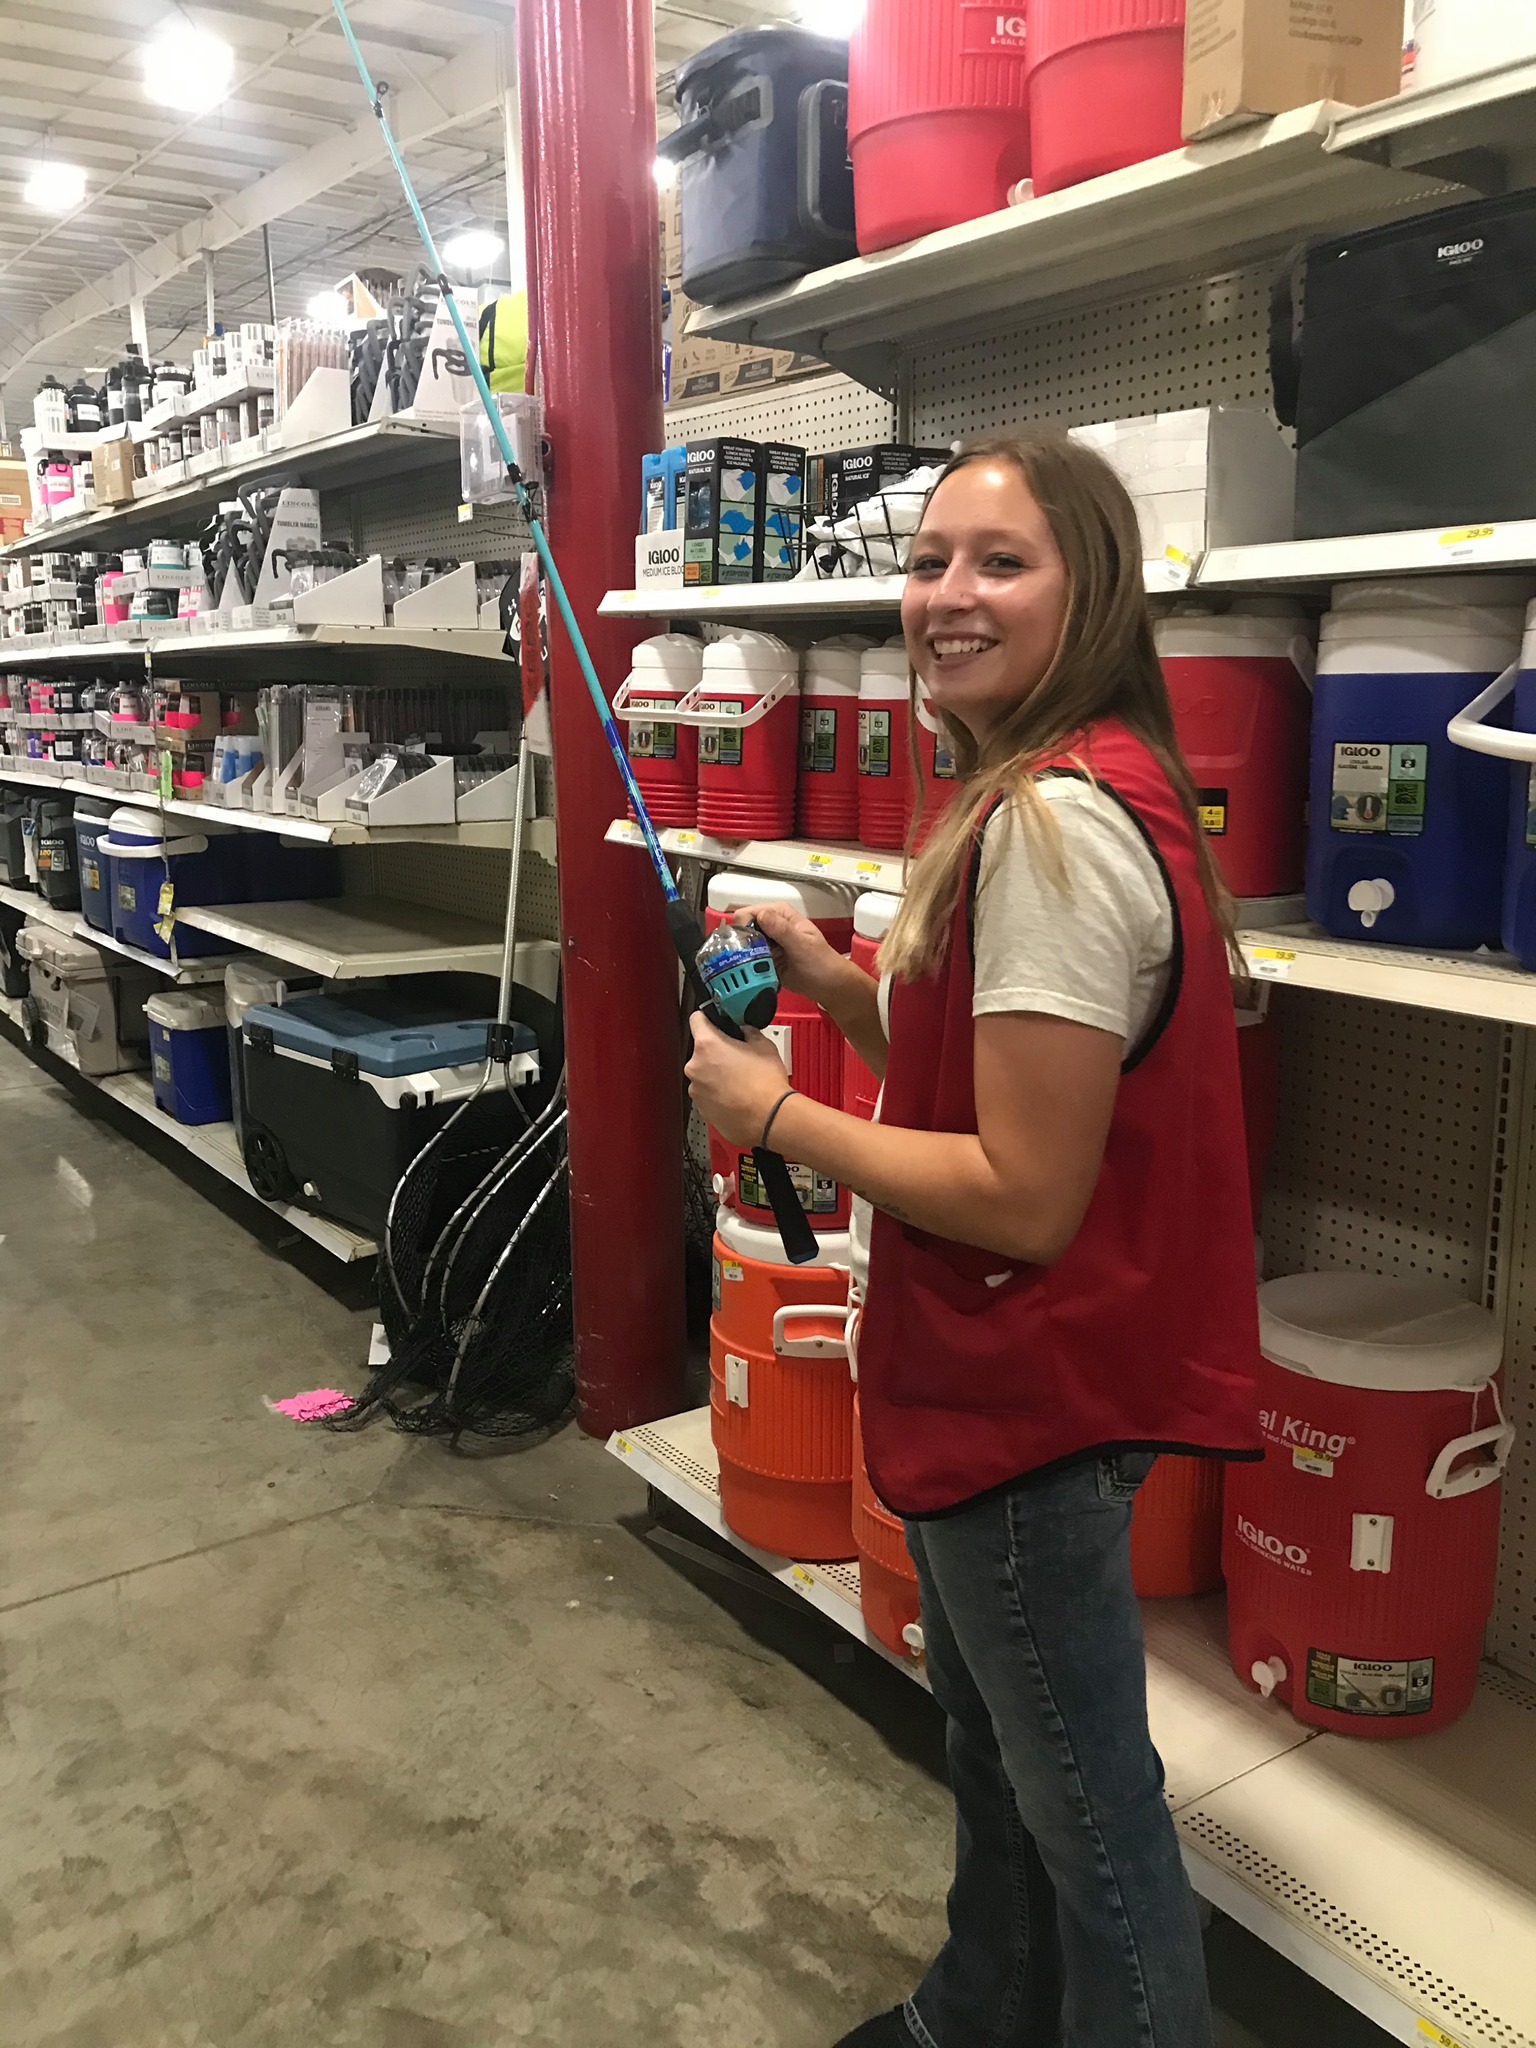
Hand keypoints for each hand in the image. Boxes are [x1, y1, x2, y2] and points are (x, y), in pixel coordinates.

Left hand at [685, 1010, 790, 1148]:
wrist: (769, 1119)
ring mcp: (696, 1090)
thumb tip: (745, 1032)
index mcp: (707, 1045)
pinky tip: (737, 1096)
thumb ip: (749, 1033)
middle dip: (717, 1052)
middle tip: (738, 1058)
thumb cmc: (765, 1085)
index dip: (707, 1018)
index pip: (696, 1020)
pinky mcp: (702, 1109)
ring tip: (741, 1081)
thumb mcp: (764, 1046)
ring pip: (704, 1074)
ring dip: (717, 1075)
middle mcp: (695, 1067)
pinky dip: (719, 1094)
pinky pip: (708, 1095)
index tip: (713, 1021)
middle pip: (701, 1051)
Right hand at [732, 900, 850, 1009]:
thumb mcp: (802, 945)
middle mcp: (770, 925)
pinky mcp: (764, 959)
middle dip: (740, 943)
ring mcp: (766, 943)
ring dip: (742, 957)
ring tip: (750, 968)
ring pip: (742, 945)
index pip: (749, 912)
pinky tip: (751, 974)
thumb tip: (761, 914)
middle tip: (747, 959)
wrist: (828, 985)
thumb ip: (782, 930)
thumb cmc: (821, 962)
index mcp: (780, 914)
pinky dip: (747, 967)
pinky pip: (747, 960)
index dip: (743, 926)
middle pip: (742, 929)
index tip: (745, 944)